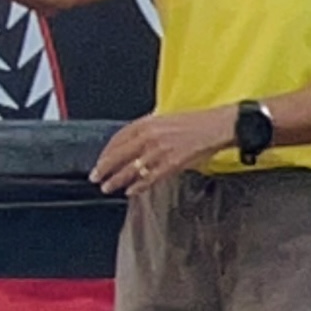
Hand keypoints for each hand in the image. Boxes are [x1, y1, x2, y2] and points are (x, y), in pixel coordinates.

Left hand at [91, 106, 232, 196]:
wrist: (216, 127)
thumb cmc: (195, 122)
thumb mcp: (166, 119)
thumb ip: (149, 129)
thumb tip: (135, 141)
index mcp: (147, 123)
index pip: (118, 138)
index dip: (106, 151)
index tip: (100, 160)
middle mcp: (149, 136)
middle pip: (119, 154)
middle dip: (104, 167)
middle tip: (95, 176)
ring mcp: (159, 151)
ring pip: (131, 169)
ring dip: (116, 180)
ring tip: (107, 187)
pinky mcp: (170, 164)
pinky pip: (149, 178)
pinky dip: (137, 186)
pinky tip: (130, 191)